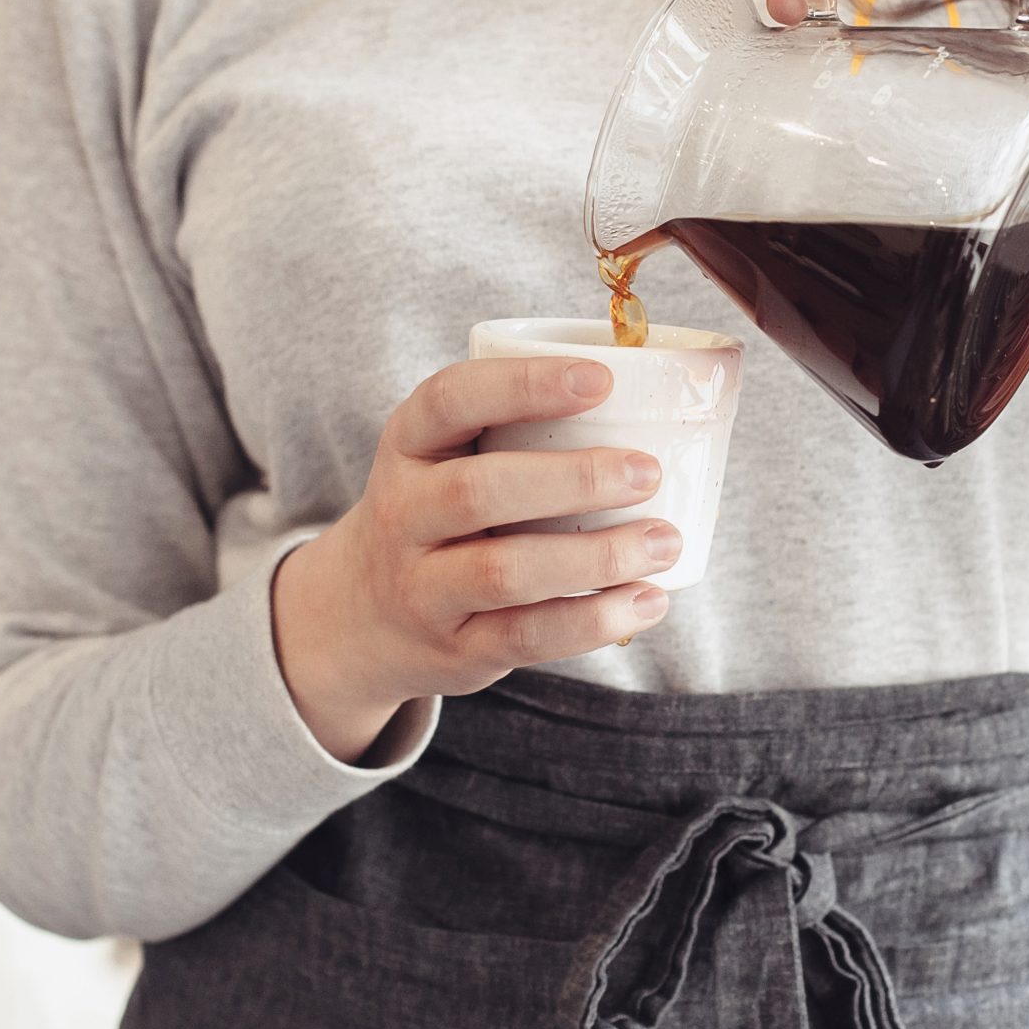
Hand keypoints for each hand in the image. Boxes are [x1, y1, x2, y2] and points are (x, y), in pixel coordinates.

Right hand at [270, 357, 678, 761]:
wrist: (364, 617)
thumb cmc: (440, 516)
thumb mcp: (445, 460)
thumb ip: (515, 432)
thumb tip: (653, 405)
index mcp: (407, 447)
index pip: (451, 400)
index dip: (524, 385)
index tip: (602, 379)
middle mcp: (402, 515)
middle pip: (478, 492)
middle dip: (573, 480)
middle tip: (646, 471)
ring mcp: (423, 588)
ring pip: (505, 572)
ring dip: (595, 557)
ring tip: (664, 541)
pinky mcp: (456, 649)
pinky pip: (527, 636)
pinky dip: (594, 619)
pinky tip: (647, 600)